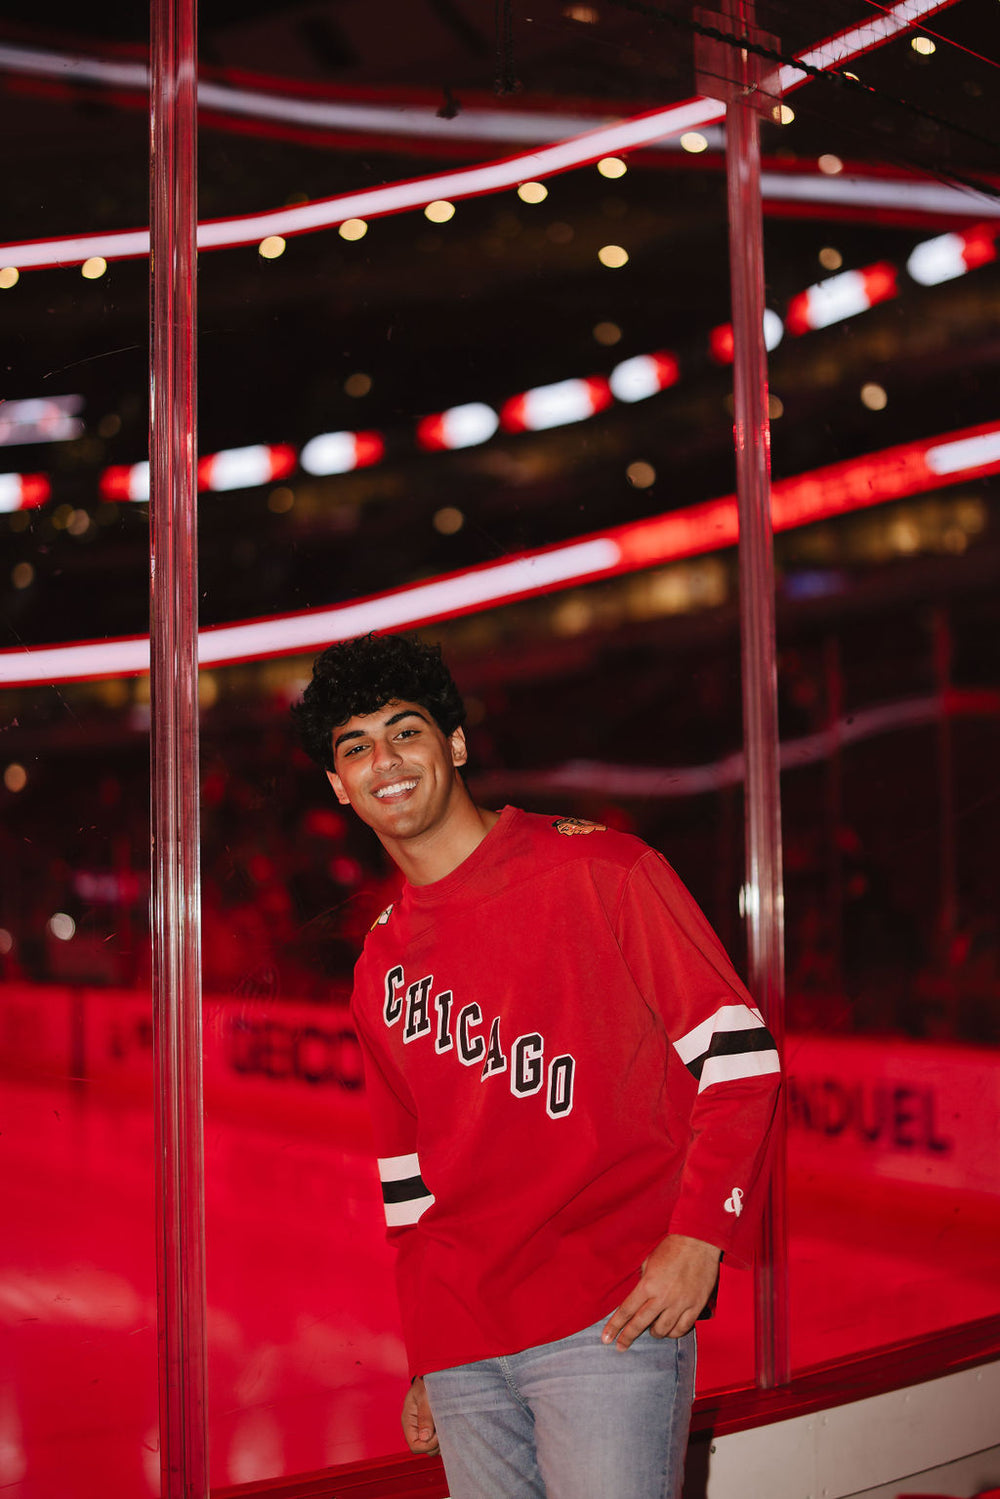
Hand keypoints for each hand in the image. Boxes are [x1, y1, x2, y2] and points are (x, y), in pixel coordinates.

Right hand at [401, 1376, 439, 1455]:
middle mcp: (414, 1428)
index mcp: (409, 1421)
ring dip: (441, 1441)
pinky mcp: (431, 1427)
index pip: (415, 1446)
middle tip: (445, 1429)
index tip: (438, 1435)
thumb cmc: (426, 1383)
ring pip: (431, 1447)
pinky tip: (448, 1427)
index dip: (427, 1445)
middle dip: (435, 1444)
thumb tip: (424, 1438)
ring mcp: (423, 1428)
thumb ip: (425, 1416)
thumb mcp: (424, 1396)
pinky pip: (437, 1440)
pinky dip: (443, 1437)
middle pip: (424, 1449)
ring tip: (447, 1426)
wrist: (432, 1375)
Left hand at [601, 1234, 720, 1350]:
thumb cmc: (671, 1248)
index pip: (627, 1310)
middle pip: (640, 1324)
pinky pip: (682, 1328)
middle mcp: (663, 1297)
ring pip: (663, 1330)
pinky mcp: (696, 1306)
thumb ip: (643, 1282)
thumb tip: (638, 1299)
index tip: (607, 1339)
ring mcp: (681, 1303)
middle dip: (627, 1337)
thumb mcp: (649, 1261)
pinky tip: (669, 1330)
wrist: (699, 1241)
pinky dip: (673, 1332)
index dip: (615, 1326)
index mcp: (648, 1284)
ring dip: (653, 1333)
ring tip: (651, 1330)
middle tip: (620, 1346)